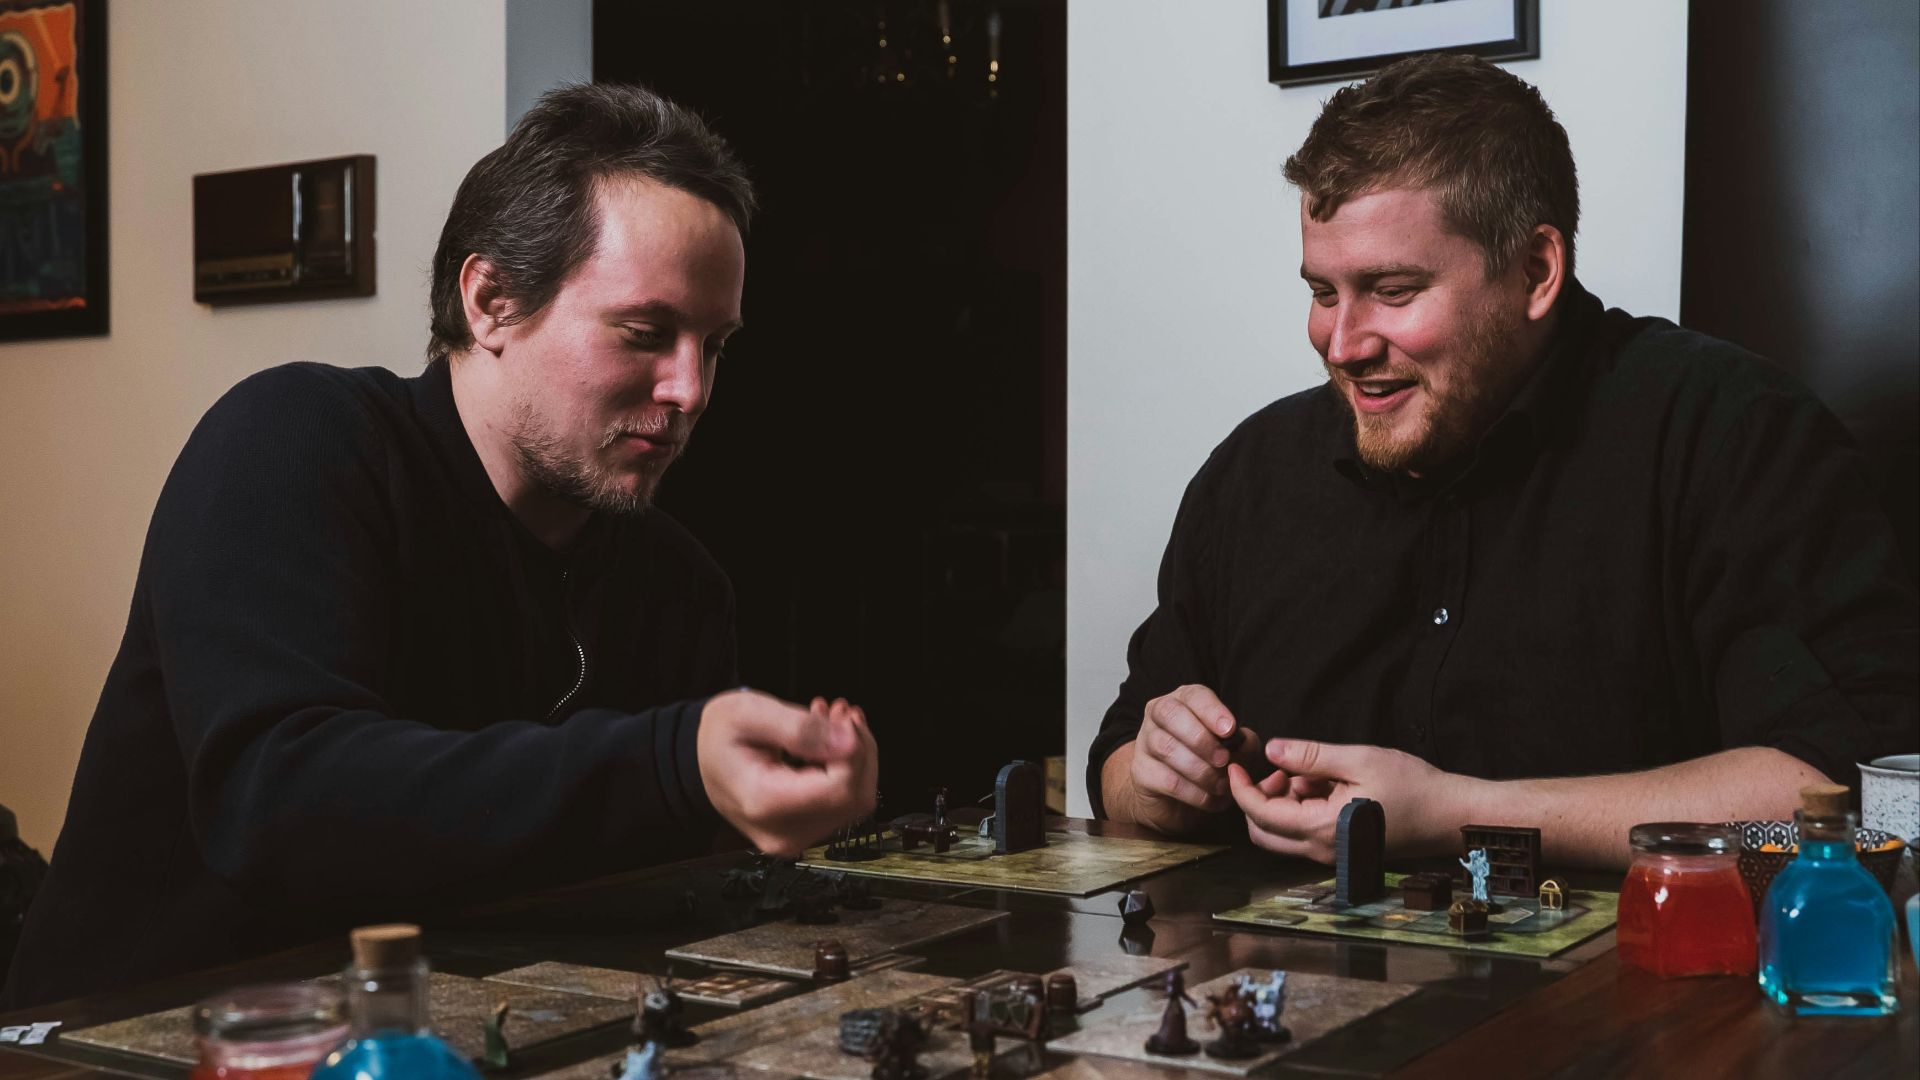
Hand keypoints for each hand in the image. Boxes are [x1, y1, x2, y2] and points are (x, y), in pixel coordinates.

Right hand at [698, 689, 877, 856]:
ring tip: (831, 720)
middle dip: (858, 750)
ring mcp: (794, 837)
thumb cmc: (719, 736)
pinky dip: (846, 768)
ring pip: (856, 801)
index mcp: (763, 802)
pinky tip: (829, 741)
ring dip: (855, 757)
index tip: (840, 716)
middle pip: (854, 798)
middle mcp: (781, 831)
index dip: (854, 750)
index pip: (839, 788)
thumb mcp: (750, 713)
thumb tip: (849, 743)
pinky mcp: (803, 832)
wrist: (701, 759)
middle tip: (837, 711)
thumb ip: (800, 728)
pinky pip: (844, 804)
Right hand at [1119, 684, 1261, 834]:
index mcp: (1183, 700)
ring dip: (1200, 770)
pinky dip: (1193, 792)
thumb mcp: (1232, 748)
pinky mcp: (1141, 771)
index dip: (1212, 711)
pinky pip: (1167, 779)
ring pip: (1166, 747)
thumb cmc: (1207, 762)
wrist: (1175, 797)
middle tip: (1223, 760)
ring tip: (1221, 785)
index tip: (1230, 730)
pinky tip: (1209, 799)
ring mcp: (1145, 742)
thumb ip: (1244, 743)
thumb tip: (1245, 742)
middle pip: (1170, 714)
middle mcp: (1159, 715)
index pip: (1194, 695)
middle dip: (1201, 738)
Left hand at [1226, 738, 1474, 861]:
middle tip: (1278, 768)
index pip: (1260, 814)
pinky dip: (1300, 810)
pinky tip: (1325, 786)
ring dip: (1281, 804)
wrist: (1449, 816)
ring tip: (1310, 773)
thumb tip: (1271, 750)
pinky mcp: (1341, 851)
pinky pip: (1304, 835)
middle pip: (1263, 832)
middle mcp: (1321, 850)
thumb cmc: (1412, 786)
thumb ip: (1311, 756)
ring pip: (1281, 835)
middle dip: (1258, 798)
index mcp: (1321, 828)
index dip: (1241, 787)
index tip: (1235, 763)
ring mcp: (1331, 855)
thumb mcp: (1359, 759)